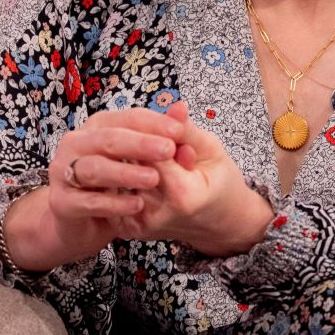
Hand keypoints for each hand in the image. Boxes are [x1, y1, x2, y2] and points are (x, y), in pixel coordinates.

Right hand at [2, 108, 184, 271]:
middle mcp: (77, 144)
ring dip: (125, 173)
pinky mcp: (61, 202)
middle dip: (140, 144)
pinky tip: (137, 204)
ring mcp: (63, 172)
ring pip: (95, 168)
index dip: (154, 123)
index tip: (179, 131)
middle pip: (109, 139)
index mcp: (98, 127)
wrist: (82, 224)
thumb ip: (162, 137)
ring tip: (154, 179)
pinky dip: (113, 203)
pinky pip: (88, 201)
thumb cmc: (117, 185)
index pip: (128, 118)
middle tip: (169, 150)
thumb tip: (182, 108)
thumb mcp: (142, 161)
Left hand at [115, 102, 273, 256]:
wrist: (218, 223)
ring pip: (118, 177)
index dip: (151, 133)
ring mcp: (139, 224)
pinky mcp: (129, 228)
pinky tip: (133, 166)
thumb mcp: (213, 151)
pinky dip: (121, 175)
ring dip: (124, 159)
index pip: (149, 151)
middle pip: (130, 164)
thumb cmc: (219, 183)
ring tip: (141, 152)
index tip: (159, 125)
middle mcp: (156, 214)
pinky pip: (115, 192)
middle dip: (135, 144)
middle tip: (146, 136)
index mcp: (182, 195)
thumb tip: (175, 107)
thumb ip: (189, 131)